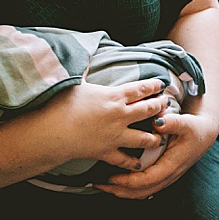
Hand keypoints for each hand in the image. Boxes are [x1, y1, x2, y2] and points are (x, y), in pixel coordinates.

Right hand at [44, 78, 167, 166]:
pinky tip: (139, 164)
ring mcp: (116, 135)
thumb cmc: (62, 104)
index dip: (153, 85)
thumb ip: (84, 69)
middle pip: (148, 110)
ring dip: (154, 137)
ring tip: (160, 137)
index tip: (161, 84)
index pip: (140, 89)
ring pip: (144, 138)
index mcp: (114, 96)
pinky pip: (125, 160)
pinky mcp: (107, 152)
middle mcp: (120, 116)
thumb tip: (83, 55)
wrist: (52, 131)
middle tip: (166, 104)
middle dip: (159, 106)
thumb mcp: (77, 82)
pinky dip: (133, 163)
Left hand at [96, 108, 218, 199]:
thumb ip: (173, 122)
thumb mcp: (187, 123)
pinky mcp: (162, 175)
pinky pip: (144, 187)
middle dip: (119, 191)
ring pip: (141, 193)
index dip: (128, 181)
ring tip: (104, 186)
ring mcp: (165, 177)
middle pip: (141, 192)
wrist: (206, 133)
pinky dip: (129, 188)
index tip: (111, 177)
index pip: (147, 180)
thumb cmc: (195, 128)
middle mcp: (168, 175)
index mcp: (172, 165)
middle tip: (99, 184)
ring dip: (122, 191)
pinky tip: (117, 184)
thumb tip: (159, 122)